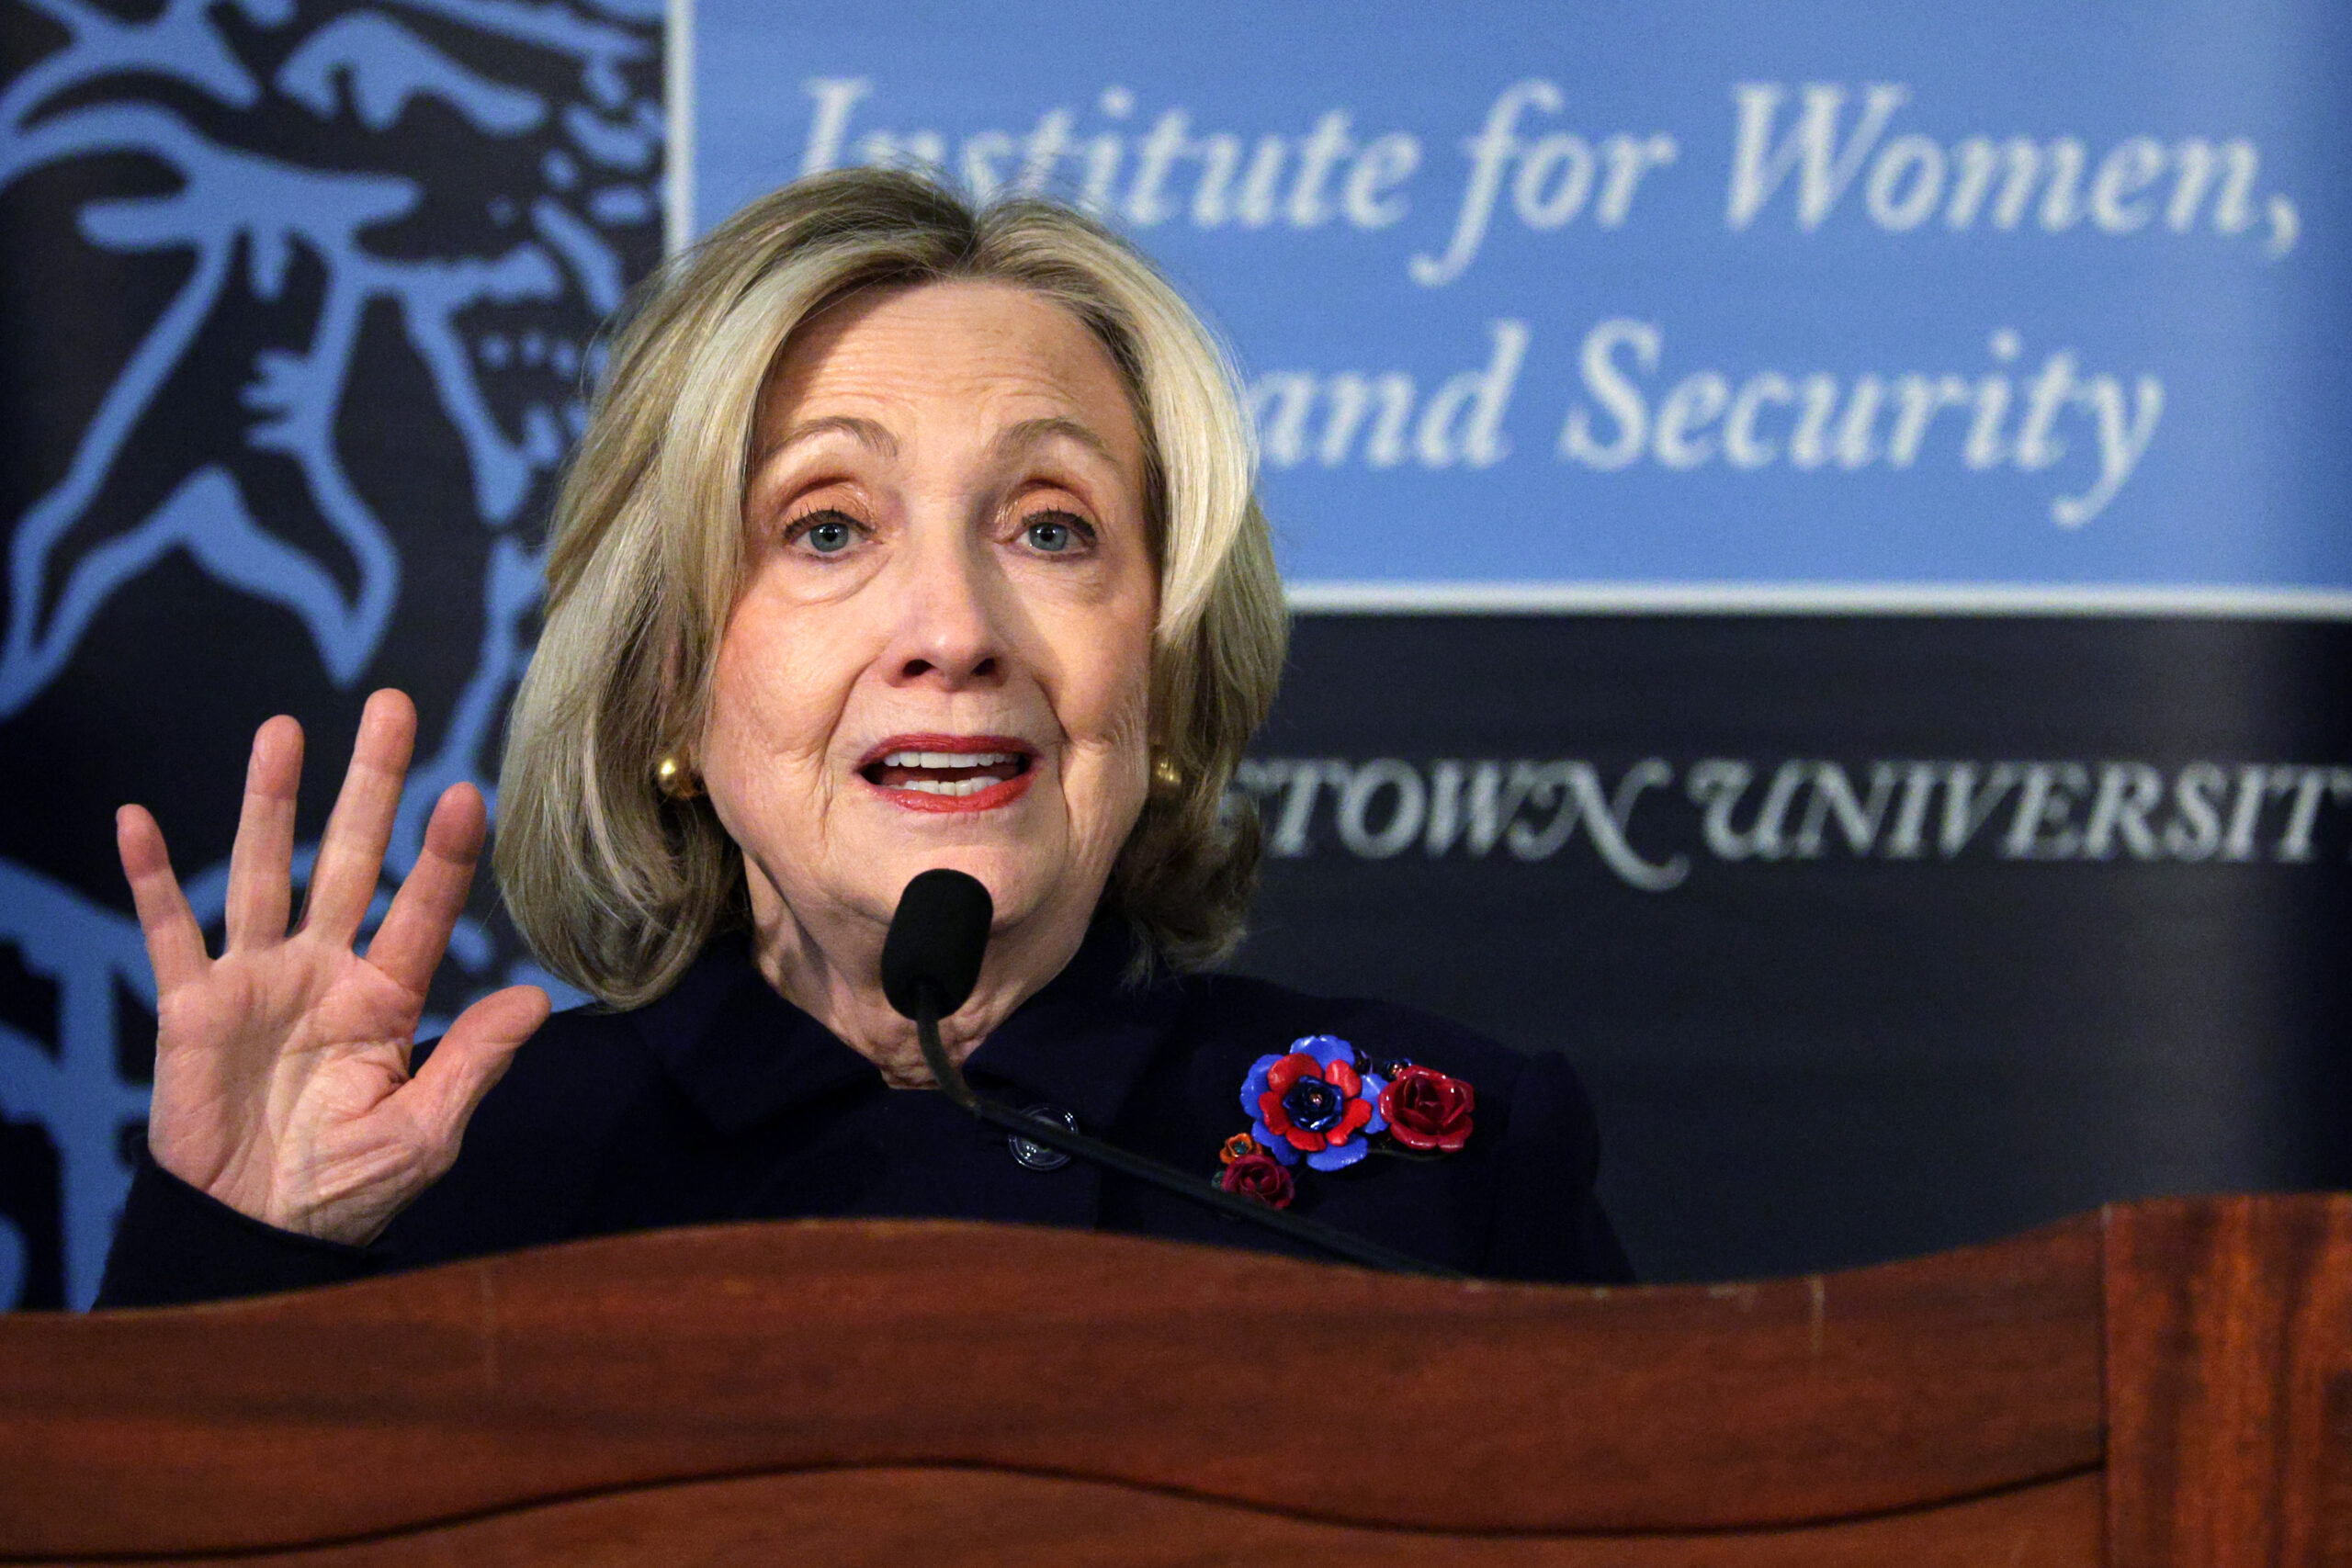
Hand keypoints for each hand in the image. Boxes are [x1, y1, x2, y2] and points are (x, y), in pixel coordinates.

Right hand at [116, 689, 549, 1245]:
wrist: (258, 1232)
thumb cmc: (348, 1187)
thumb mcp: (424, 1132)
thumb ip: (472, 1063)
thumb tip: (532, 1000)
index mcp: (385, 997)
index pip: (421, 909)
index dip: (442, 855)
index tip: (466, 794)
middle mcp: (323, 970)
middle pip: (350, 858)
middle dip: (371, 784)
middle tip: (392, 707)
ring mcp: (256, 980)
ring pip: (264, 872)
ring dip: (271, 802)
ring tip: (284, 729)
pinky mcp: (191, 1008)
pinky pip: (168, 933)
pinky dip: (151, 879)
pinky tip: (138, 821)